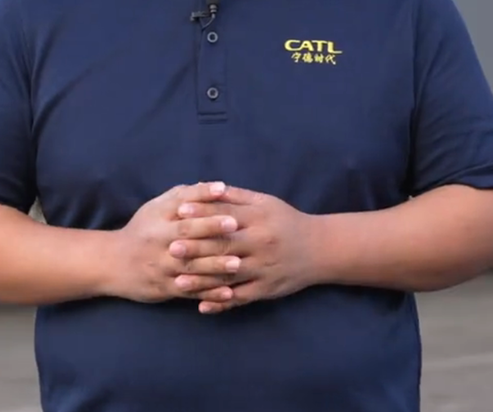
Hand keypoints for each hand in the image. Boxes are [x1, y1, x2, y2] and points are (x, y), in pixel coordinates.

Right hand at [104, 182, 244, 304]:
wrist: (112, 262)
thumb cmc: (143, 230)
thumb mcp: (157, 208)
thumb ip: (185, 196)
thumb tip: (216, 186)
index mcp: (159, 218)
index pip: (182, 206)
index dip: (202, 200)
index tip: (223, 193)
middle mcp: (158, 241)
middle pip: (186, 235)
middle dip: (211, 230)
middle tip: (235, 226)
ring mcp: (161, 266)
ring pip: (190, 266)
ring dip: (214, 265)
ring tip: (237, 263)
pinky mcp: (164, 288)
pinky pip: (189, 291)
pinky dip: (208, 293)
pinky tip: (228, 292)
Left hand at [169, 185, 319, 313]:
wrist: (321, 249)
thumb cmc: (286, 221)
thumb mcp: (265, 202)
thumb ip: (235, 197)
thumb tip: (206, 187)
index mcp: (259, 219)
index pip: (227, 216)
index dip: (203, 213)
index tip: (179, 213)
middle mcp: (261, 244)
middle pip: (225, 246)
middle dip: (197, 248)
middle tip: (171, 248)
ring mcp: (264, 269)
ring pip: (230, 276)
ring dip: (203, 280)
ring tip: (178, 281)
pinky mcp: (267, 289)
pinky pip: (242, 298)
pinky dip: (222, 302)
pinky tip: (202, 305)